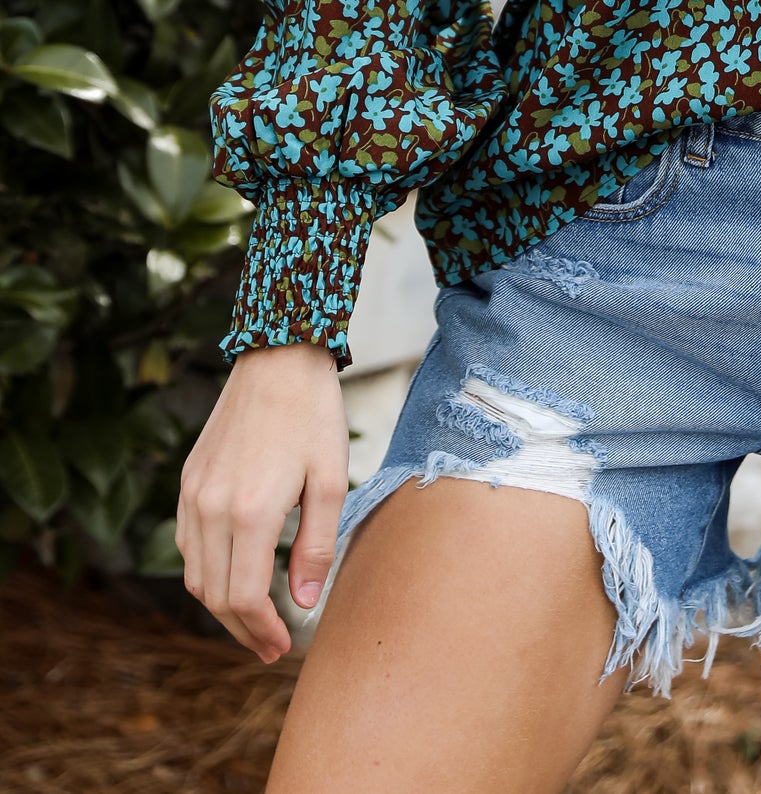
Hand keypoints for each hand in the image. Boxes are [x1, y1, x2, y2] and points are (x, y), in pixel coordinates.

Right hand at [177, 341, 347, 660]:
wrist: (278, 358)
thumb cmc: (312, 416)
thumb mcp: (329, 480)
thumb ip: (316, 546)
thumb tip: (302, 603)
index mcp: (249, 511)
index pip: (243, 597)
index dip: (261, 631)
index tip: (282, 646)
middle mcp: (210, 507)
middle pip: (213, 595)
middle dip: (241, 629)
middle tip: (270, 645)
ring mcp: (193, 494)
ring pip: (194, 574)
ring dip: (221, 604)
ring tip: (255, 617)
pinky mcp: (188, 480)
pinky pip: (188, 543)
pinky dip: (207, 570)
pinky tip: (234, 572)